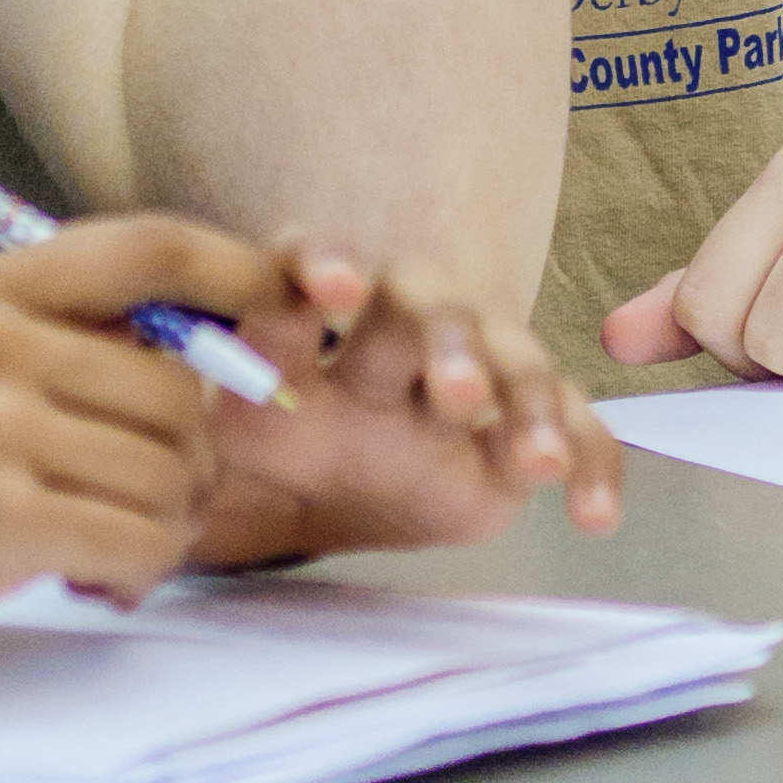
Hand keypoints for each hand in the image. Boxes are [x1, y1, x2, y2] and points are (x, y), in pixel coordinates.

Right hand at [0, 218, 265, 680]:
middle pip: (177, 386)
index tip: (289, 308)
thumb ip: (50, 347)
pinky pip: (139, 539)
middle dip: (188, 463)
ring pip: (168, 471)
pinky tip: (86, 583)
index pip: (144, 248)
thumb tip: (203, 356)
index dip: (235, 272)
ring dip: (160, 531)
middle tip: (142, 511)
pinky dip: (134, 575)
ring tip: (98, 553)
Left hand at [192, 240, 624, 566]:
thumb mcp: (227, 430)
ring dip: (525, 406)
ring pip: (514, 364)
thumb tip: (190, 421)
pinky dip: (589, 467)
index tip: (331, 291)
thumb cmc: (277, 435)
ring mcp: (472, 374)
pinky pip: (576, 431)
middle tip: (448, 390)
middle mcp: (398, 329)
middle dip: (444, 344)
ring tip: (535, 462)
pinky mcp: (521, 430)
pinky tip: (592, 518)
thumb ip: (214, 415)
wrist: (336, 485)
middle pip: (431, 311)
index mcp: (314, 313)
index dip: (325, 268)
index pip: (315, 264)